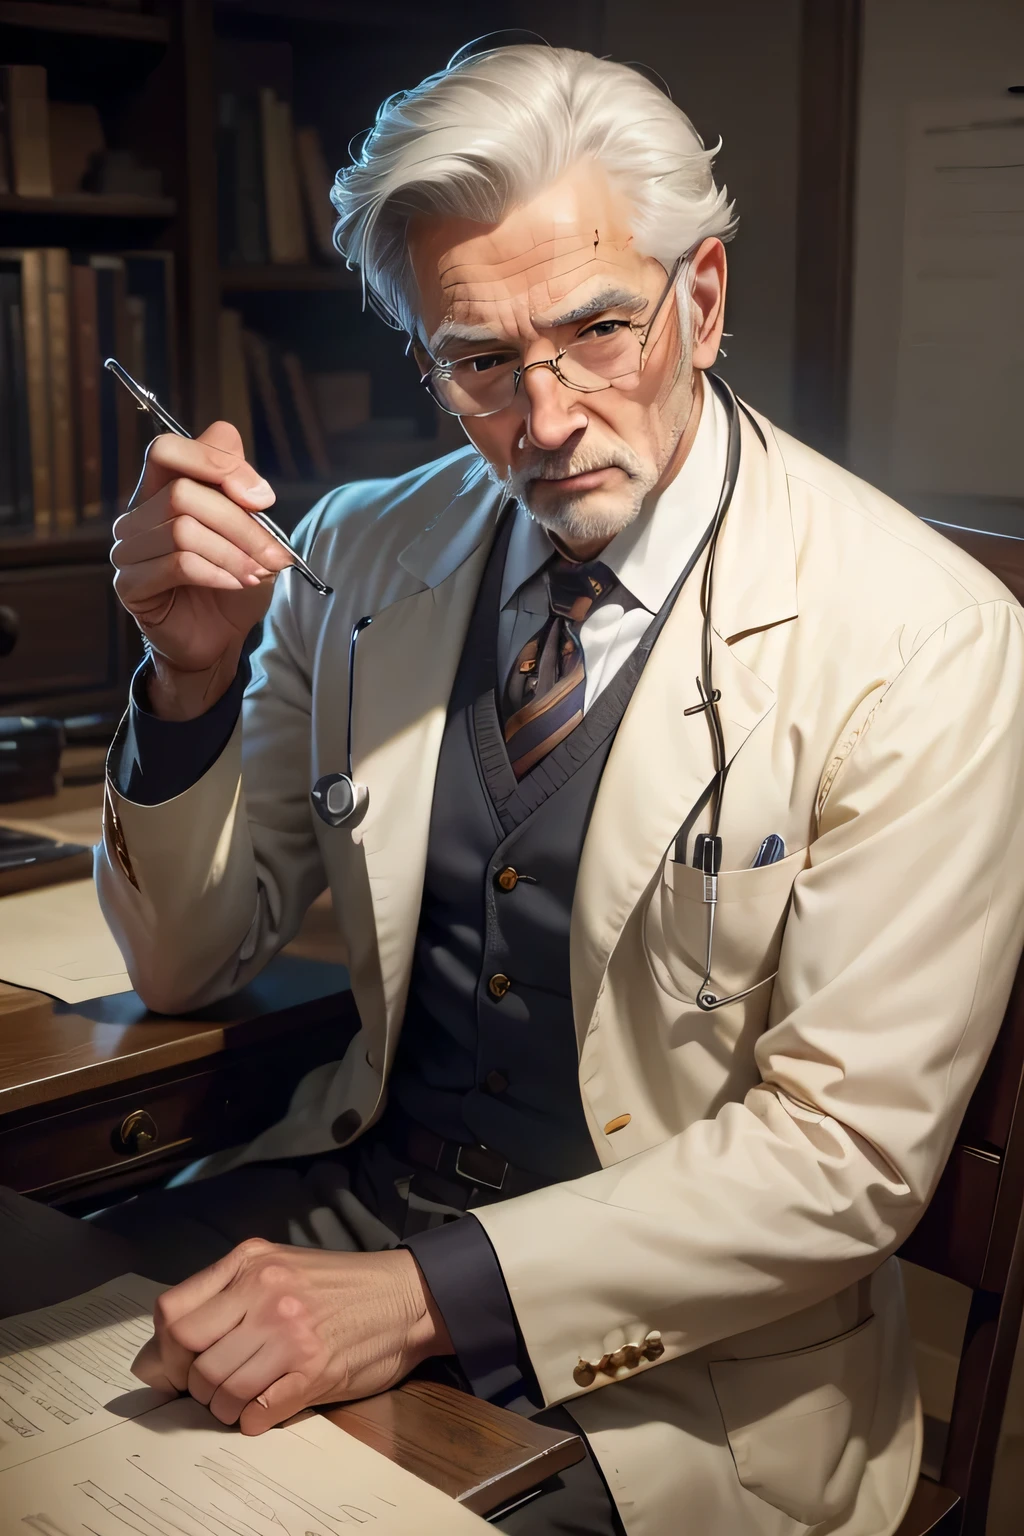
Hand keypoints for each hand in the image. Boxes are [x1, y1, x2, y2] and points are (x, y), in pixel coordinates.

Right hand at [110, 422, 294, 718]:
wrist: (219, 639)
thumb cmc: (232, 582)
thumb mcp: (250, 533)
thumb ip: (243, 496)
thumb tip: (253, 485)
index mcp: (160, 491)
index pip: (166, 449)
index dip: (214, 461)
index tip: (263, 497)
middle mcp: (135, 515)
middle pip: (183, 494)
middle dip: (240, 523)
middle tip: (275, 553)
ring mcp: (126, 550)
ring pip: (183, 530)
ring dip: (234, 553)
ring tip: (259, 574)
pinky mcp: (130, 585)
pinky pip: (177, 565)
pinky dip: (218, 573)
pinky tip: (237, 584)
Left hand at [131, 1238, 453, 1433]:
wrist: (405, 1297)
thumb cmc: (337, 1286)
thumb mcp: (277, 1269)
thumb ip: (222, 1299)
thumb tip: (159, 1357)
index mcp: (251, 1263)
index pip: (172, 1312)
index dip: (164, 1349)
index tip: (178, 1364)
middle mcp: (266, 1293)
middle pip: (188, 1353)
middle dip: (190, 1382)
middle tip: (210, 1387)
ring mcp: (290, 1333)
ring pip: (219, 1388)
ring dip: (222, 1406)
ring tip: (242, 1398)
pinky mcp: (314, 1370)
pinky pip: (257, 1411)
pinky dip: (251, 1420)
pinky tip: (263, 1409)